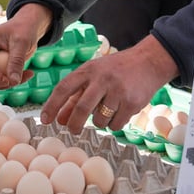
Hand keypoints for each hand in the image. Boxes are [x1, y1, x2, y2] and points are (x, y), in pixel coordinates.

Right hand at [0, 3, 51, 89]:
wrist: (28, 28)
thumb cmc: (24, 29)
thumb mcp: (22, 43)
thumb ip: (17, 61)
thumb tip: (13, 81)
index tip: (4, 79)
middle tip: (11, 83)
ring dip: (2, 85)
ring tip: (21, 79)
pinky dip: (10, 82)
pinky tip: (26, 76)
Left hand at [40, 35, 178, 133]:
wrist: (148, 62)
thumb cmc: (115, 70)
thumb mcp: (93, 76)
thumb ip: (75, 97)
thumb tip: (59, 119)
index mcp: (88, 70)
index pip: (64, 88)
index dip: (52, 105)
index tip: (45, 120)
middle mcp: (102, 79)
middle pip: (82, 108)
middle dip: (74, 124)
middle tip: (73, 130)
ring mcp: (118, 91)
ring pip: (100, 120)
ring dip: (99, 122)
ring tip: (107, 111)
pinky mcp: (132, 102)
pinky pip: (116, 124)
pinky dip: (114, 124)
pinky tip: (120, 111)